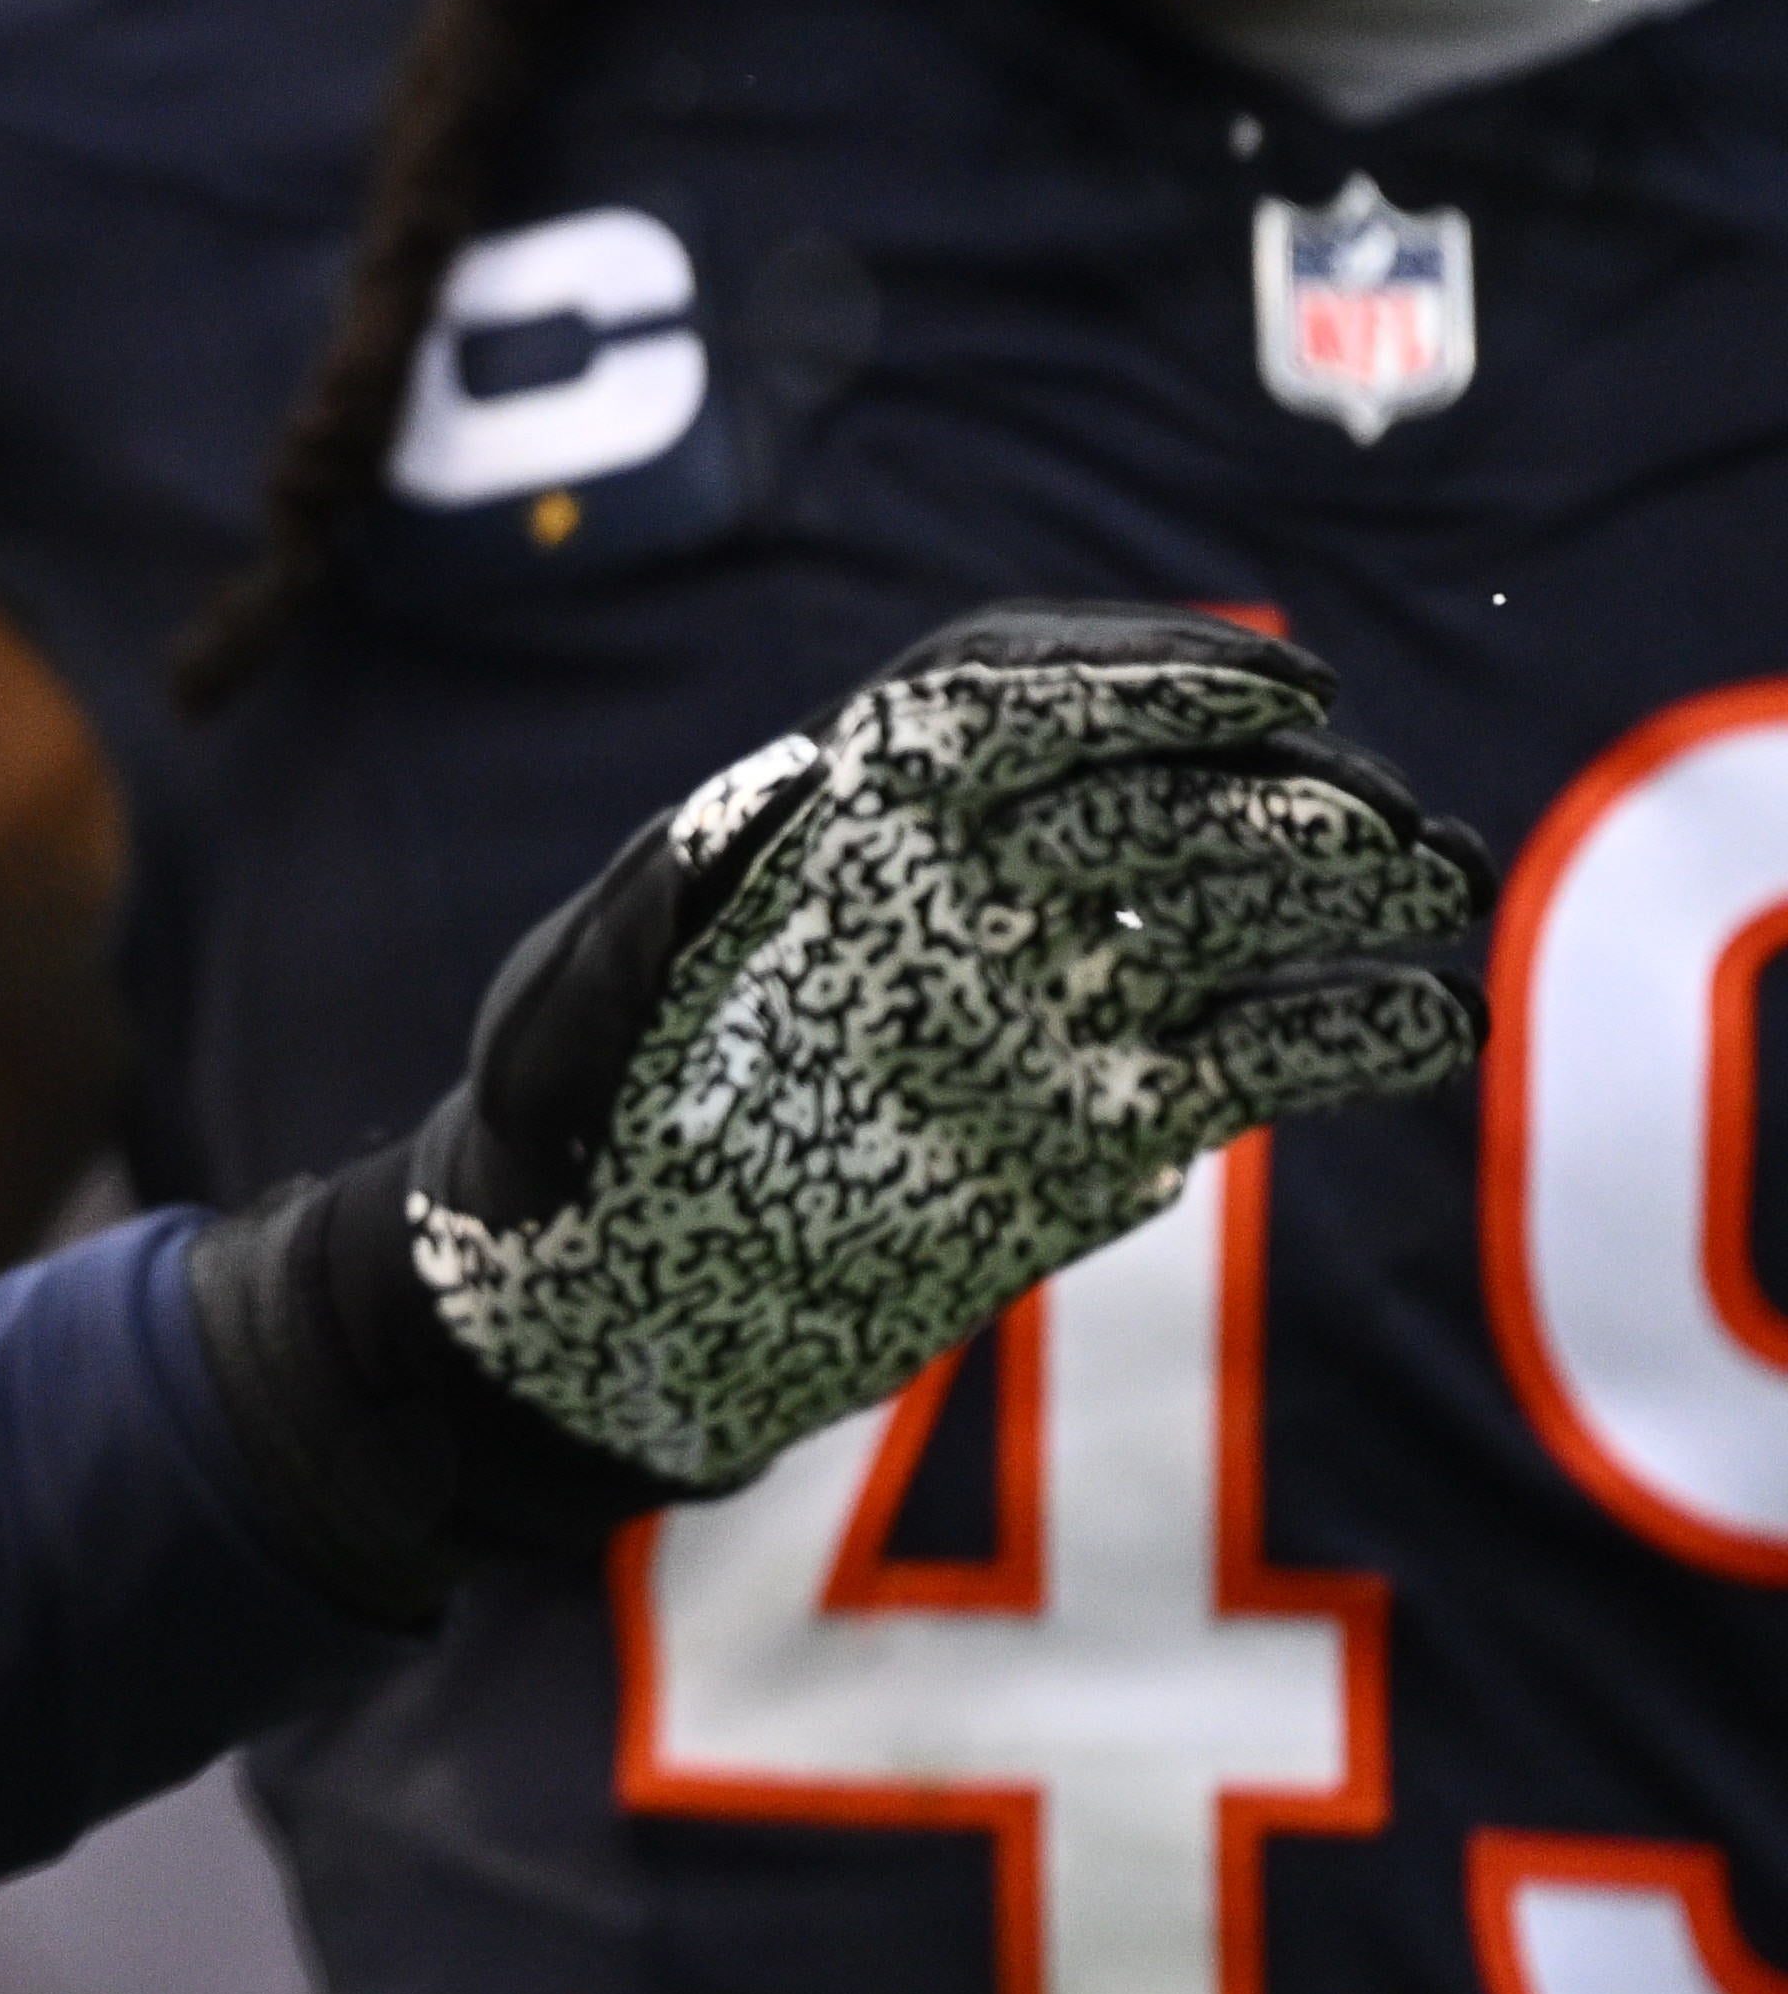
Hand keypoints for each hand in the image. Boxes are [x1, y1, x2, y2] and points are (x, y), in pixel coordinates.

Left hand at [197, 606, 1486, 1597]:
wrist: (603, 1316)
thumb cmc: (555, 1147)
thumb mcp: (560, 1031)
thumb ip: (640, 921)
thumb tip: (750, 803)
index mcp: (844, 838)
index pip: (1011, 705)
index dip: (1138, 676)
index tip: (1263, 692)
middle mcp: (964, 898)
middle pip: (1144, 800)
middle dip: (1271, 789)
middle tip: (1380, 815)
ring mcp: (1044, 1007)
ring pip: (1222, 911)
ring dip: (1341, 884)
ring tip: (1439, 880)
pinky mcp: (1099, 1125)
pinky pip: (1246, 1061)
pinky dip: (1344, 1036)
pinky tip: (1429, 1025)